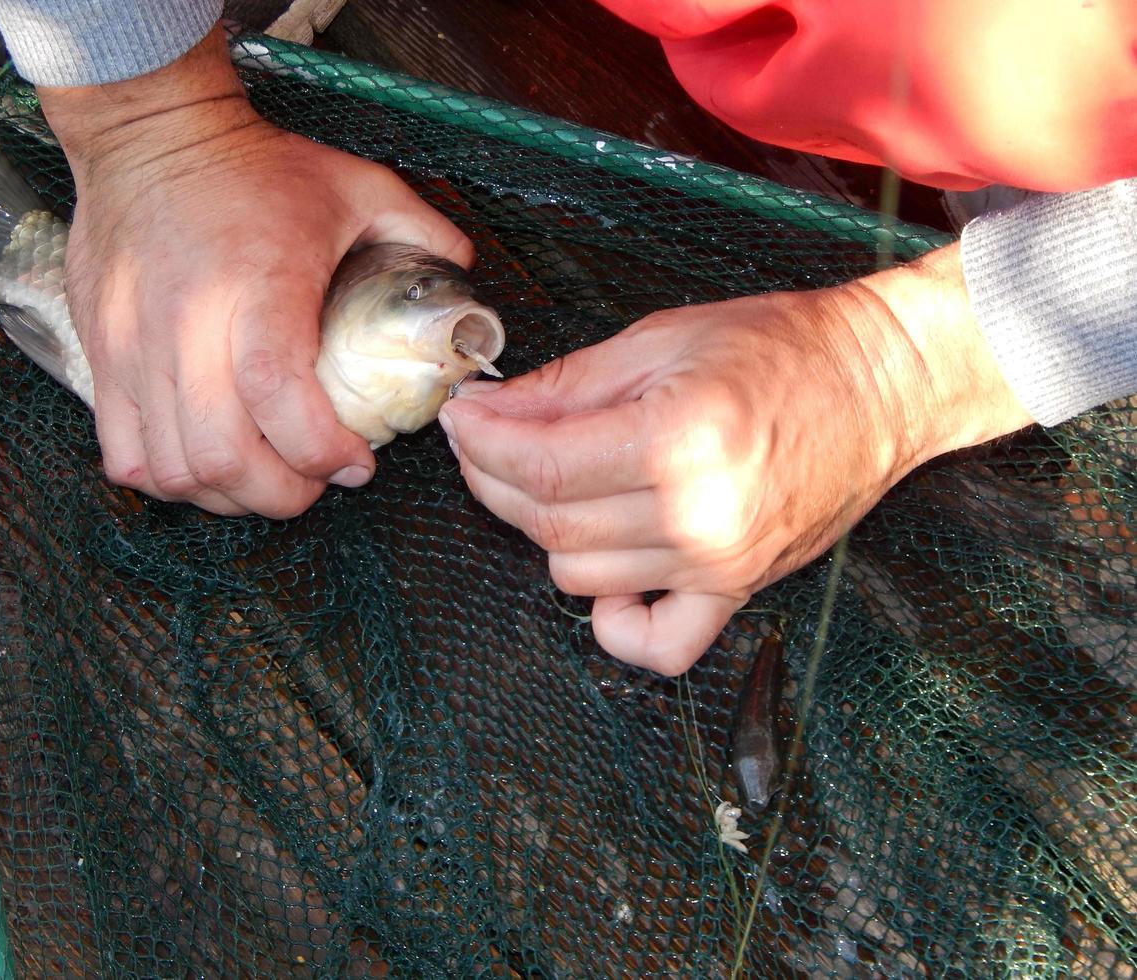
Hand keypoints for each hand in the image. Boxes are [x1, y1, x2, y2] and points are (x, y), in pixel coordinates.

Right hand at [38, 29, 471, 516]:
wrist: (151, 134)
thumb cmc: (256, 167)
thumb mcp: (359, 187)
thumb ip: (423, 236)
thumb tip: (466, 294)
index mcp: (260, 285)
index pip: (279, 398)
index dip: (322, 452)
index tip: (356, 464)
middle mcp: (188, 324)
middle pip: (223, 455)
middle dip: (281, 494)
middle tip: (313, 483)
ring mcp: (135, 347)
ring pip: (174, 469)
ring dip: (228, 493)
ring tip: (264, 477)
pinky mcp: (102, 356)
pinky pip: (126, 454)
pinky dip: (170, 478)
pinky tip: (206, 462)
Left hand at [439, 244, 1030, 673]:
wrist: (883, 385)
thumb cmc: (783, 348)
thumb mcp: (662, 339)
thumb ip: (568, 384)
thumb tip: (491, 410)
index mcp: (678, 439)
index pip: (541, 466)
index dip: (483, 442)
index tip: (463, 417)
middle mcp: (698, 515)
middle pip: (549, 524)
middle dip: (493, 479)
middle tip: (485, 439)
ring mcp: (720, 564)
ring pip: (580, 576)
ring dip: (544, 530)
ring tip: (550, 481)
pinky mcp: (739, 589)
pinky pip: (658, 645)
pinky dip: (616, 624)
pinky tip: (605, 577)